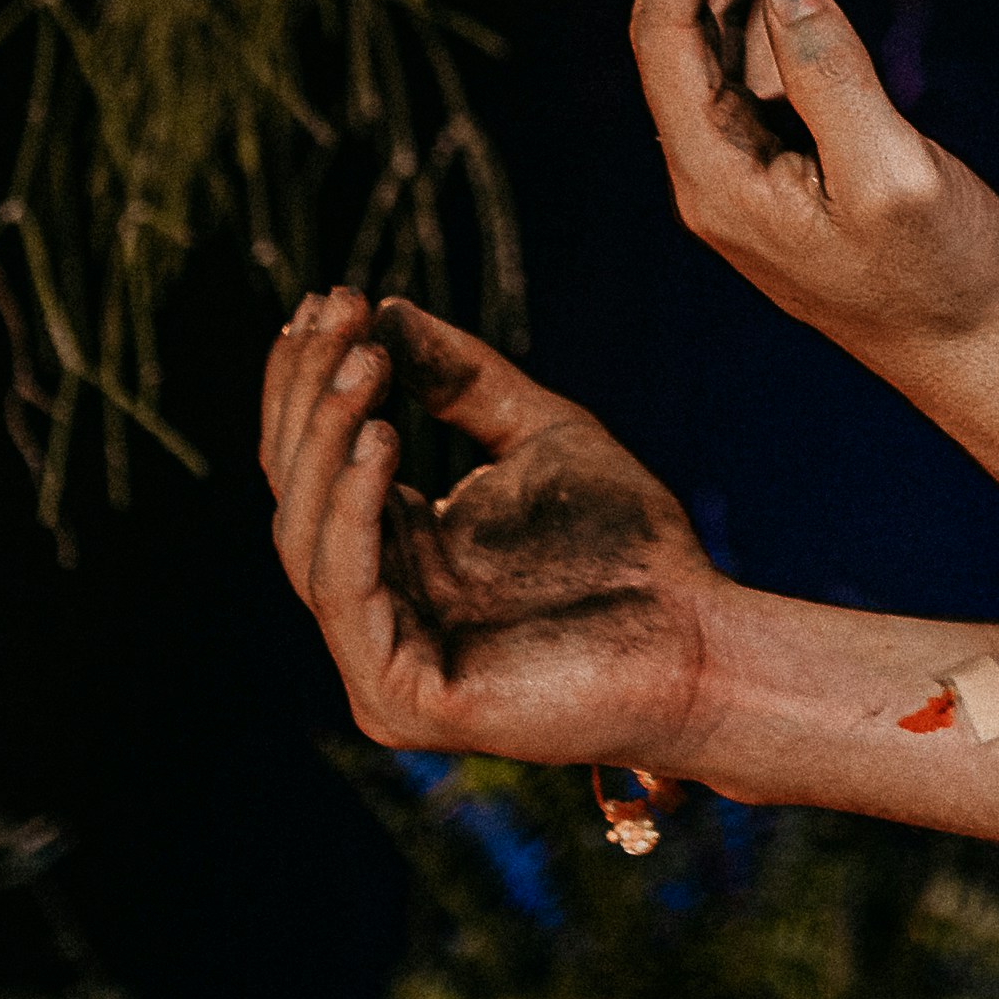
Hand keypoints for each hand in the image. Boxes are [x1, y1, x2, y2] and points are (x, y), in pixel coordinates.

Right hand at [260, 288, 721, 772]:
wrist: (698, 637)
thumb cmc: (631, 546)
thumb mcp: (538, 434)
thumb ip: (462, 380)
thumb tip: (386, 309)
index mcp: (395, 555)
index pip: (318, 467)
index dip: (313, 384)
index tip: (330, 298)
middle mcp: (373, 613)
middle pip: (299, 496)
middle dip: (311, 399)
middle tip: (336, 315)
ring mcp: (378, 665)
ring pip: (307, 541)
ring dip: (328, 443)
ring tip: (363, 364)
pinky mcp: (400, 700)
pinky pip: (347, 592)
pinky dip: (353, 510)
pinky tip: (381, 440)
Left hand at [627, 0, 998, 386]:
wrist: (985, 353)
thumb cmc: (946, 278)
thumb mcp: (896, 176)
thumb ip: (833, 76)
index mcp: (717, 180)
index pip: (665, 34)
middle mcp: (714, 169)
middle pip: (684, 22)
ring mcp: (752, 164)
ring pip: (727, 34)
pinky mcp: (796, 160)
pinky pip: (767, 59)